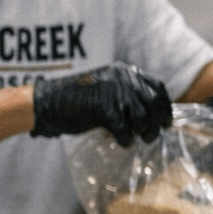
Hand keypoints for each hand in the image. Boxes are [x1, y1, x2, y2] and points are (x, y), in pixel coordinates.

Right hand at [31, 63, 171, 146]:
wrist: (46, 103)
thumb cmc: (75, 100)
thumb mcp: (106, 90)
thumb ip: (127, 95)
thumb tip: (154, 114)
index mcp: (124, 71)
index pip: (158, 87)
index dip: (165, 106)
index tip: (166, 121)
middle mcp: (122, 78)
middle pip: (155, 102)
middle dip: (157, 123)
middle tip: (150, 136)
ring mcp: (113, 92)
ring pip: (144, 117)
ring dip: (143, 132)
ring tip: (136, 138)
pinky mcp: (103, 108)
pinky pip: (125, 129)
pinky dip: (125, 139)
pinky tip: (121, 142)